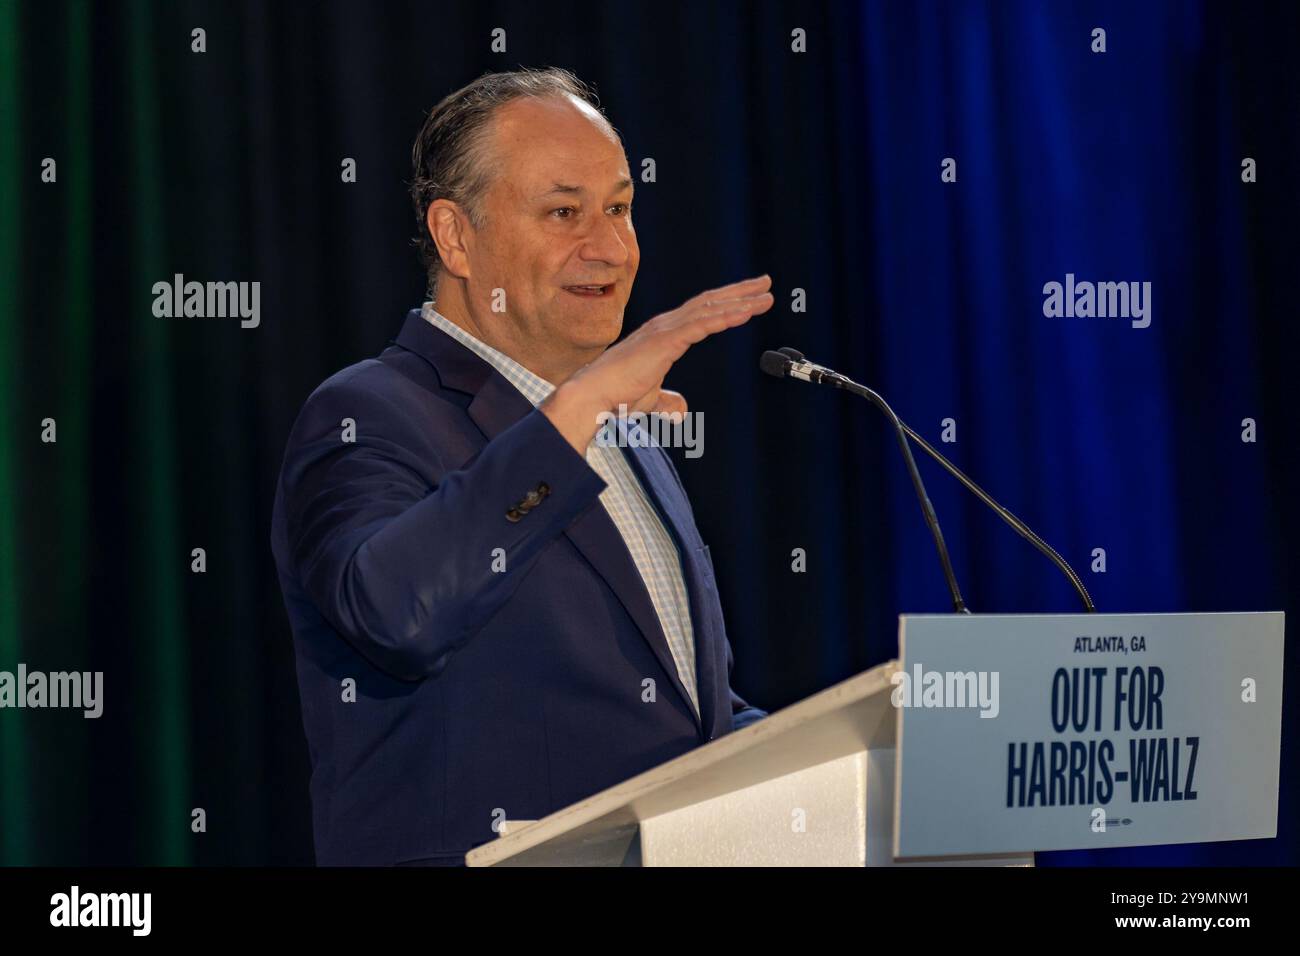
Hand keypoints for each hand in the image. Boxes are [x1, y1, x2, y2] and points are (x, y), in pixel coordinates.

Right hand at [542, 274, 773, 451]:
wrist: (593, 397)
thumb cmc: (615, 397)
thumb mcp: (649, 400)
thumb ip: (666, 402)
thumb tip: (681, 411)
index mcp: (663, 336)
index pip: (700, 313)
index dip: (726, 304)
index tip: (750, 298)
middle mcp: (664, 326)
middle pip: (709, 302)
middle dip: (739, 293)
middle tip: (766, 285)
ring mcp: (664, 331)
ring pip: (710, 309)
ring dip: (740, 301)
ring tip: (766, 295)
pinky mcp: (664, 341)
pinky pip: (701, 324)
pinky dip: (725, 316)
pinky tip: (745, 313)